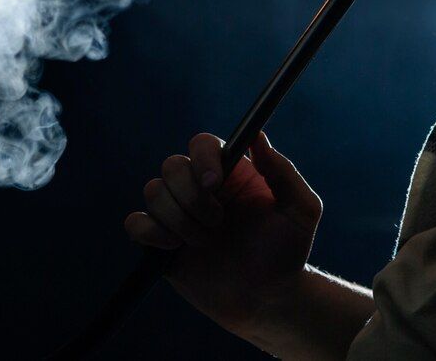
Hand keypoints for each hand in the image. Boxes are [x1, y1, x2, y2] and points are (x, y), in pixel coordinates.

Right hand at [124, 131, 322, 338]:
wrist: (266, 301)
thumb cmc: (287, 254)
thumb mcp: (300, 211)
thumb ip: (283, 171)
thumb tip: (257, 134)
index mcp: (230, 172)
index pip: (202, 145)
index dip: (203, 158)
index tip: (215, 182)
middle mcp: (200, 188)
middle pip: (172, 165)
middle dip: (192, 196)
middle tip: (217, 223)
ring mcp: (178, 213)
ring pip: (153, 191)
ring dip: (179, 219)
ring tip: (205, 243)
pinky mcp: (160, 242)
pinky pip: (135, 223)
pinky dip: (150, 232)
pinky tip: (175, 248)